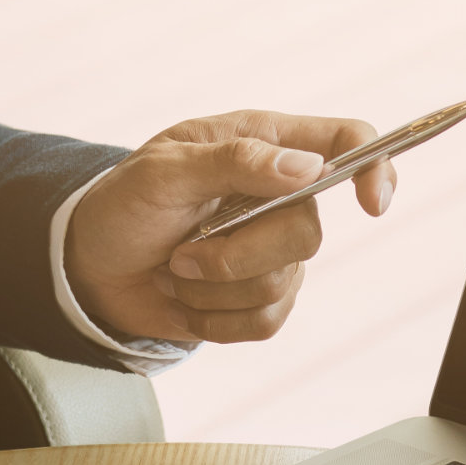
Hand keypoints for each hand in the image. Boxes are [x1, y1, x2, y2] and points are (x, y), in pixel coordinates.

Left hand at [64, 110, 391, 343]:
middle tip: (183, 252)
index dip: (374, 166)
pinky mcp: (258, 298)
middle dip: (240, 255)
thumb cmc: (123, 205)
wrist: (90, 268)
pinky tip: (185, 301)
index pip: (346, 142)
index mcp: (264, 143)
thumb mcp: (163, 171)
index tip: (370, 204)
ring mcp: (271, 249)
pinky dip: (216, 321)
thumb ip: (235, 161)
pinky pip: (266, 323)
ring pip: (283, 284)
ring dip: (214, 288)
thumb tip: (307, 167)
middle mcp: (279, 195)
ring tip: (174, 270)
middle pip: (309, 232)